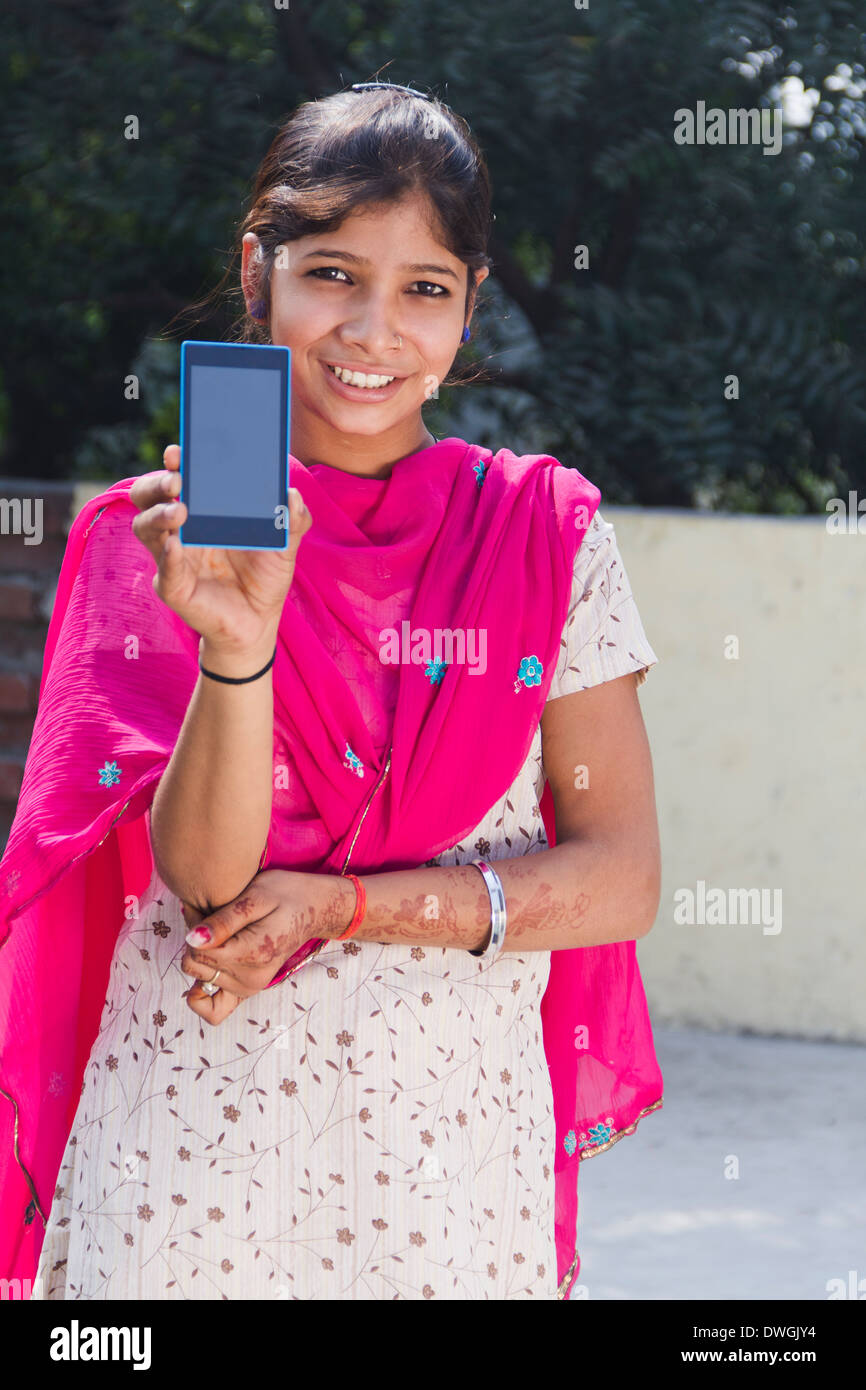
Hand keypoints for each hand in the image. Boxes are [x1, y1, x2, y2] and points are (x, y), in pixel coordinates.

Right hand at [129, 444, 311, 652]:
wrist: (259, 622)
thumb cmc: (264, 577)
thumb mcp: (285, 545)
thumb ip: (293, 519)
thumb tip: (291, 495)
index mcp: (201, 510)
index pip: (177, 477)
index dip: (173, 462)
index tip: (179, 450)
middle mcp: (179, 529)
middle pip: (148, 497)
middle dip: (156, 483)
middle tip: (176, 479)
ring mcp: (172, 558)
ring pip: (145, 529)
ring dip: (157, 516)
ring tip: (179, 511)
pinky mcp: (174, 588)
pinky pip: (164, 570)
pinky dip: (169, 557)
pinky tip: (176, 546)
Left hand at [179, 869, 345, 1025]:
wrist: (312, 909)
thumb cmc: (284, 895)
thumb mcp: (255, 897)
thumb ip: (223, 921)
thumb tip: (192, 940)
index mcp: (251, 953)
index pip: (196, 951)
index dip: (196, 929)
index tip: (214, 914)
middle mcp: (250, 978)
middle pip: (194, 966)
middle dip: (197, 944)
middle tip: (218, 923)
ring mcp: (250, 988)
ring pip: (200, 978)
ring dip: (203, 959)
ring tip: (224, 938)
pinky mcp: (249, 991)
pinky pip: (215, 1009)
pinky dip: (203, 995)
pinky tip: (211, 970)